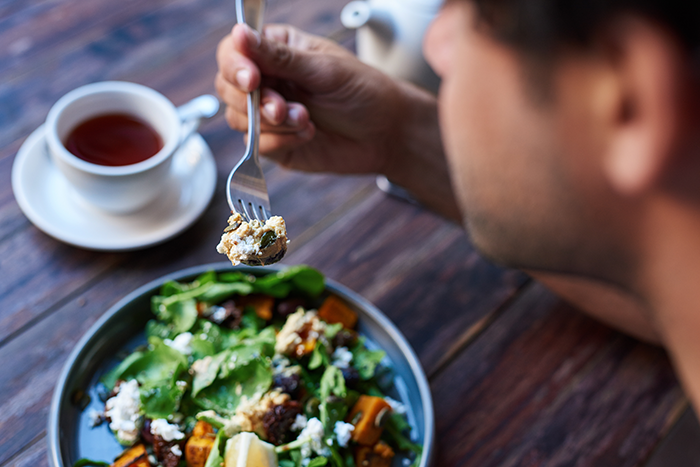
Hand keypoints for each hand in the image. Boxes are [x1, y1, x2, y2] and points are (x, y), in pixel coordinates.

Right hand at [216, 23, 404, 173]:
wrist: (386, 134)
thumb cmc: (362, 92)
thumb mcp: (323, 69)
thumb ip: (279, 57)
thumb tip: (240, 34)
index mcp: (276, 51)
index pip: (233, 53)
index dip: (235, 66)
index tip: (252, 79)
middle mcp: (267, 81)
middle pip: (228, 88)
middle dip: (253, 101)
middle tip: (282, 107)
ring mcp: (267, 115)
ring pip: (238, 119)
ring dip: (271, 122)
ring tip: (306, 119)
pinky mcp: (275, 143)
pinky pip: (256, 145)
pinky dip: (280, 141)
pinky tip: (308, 134)